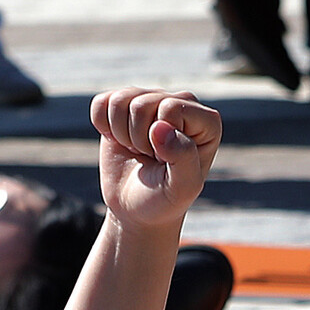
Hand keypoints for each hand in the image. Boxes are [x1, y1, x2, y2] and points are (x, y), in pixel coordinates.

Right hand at [90, 88, 221, 229]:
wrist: (137, 209)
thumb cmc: (165, 200)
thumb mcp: (182, 188)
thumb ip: (182, 157)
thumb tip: (159, 127)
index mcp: (207, 121)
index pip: (171, 108)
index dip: (160, 140)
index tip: (166, 161)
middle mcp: (182, 103)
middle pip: (143, 104)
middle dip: (139, 139)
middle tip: (151, 159)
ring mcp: (152, 100)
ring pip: (121, 101)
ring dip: (122, 134)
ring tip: (138, 150)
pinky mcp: (125, 104)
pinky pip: (102, 102)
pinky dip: (102, 126)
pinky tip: (120, 141)